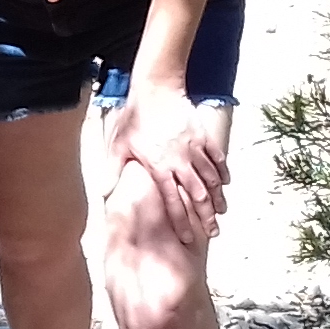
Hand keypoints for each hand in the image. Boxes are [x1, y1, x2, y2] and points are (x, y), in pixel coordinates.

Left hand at [106, 83, 227, 243]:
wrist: (156, 89)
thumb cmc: (135, 118)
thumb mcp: (119, 144)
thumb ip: (114, 170)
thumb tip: (103, 193)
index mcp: (160, 167)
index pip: (173, 201)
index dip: (181, 222)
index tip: (188, 239)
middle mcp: (180, 161)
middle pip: (197, 195)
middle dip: (206, 216)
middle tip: (213, 232)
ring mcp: (194, 149)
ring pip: (210, 179)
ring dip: (217, 197)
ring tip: (222, 212)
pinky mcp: (202, 136)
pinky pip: (216, 158)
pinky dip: (222, 171)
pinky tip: (226, 183)